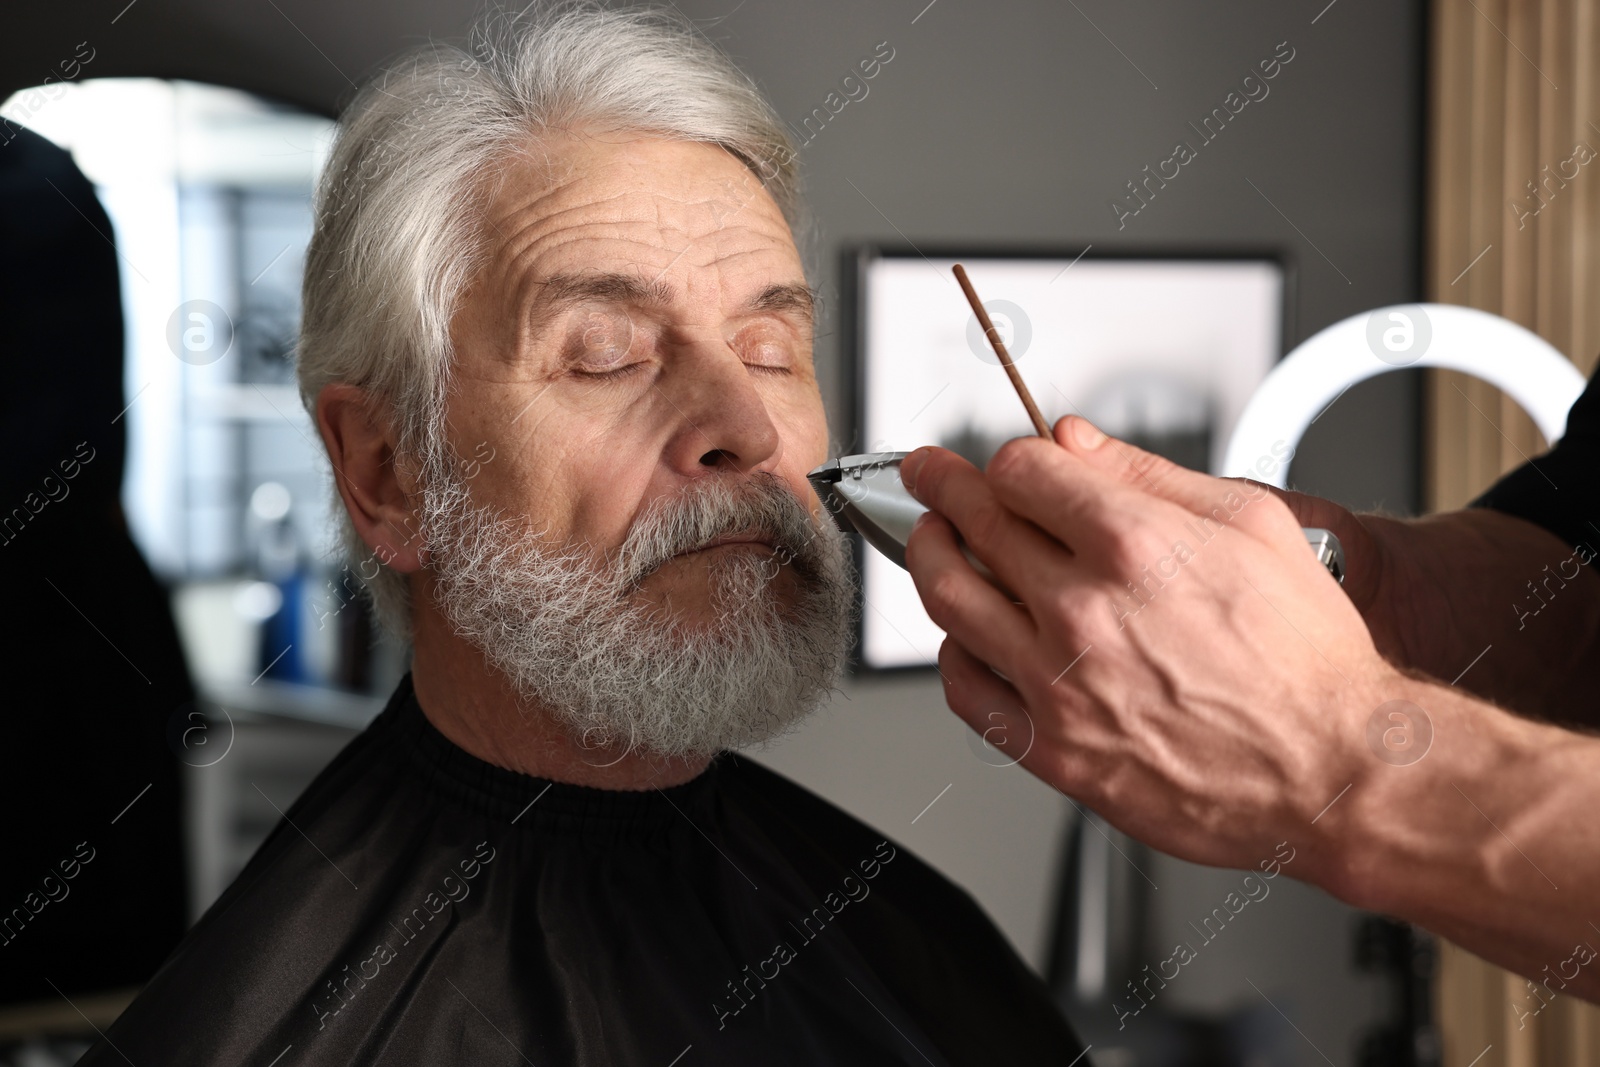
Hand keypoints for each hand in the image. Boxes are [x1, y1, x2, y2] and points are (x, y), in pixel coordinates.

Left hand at [900, 415, 1399, 872]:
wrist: (1333, 766)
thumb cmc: (1306, 655)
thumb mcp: (1252, 523)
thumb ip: (1149, 473)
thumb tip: (1074, 440)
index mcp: (1133, 544)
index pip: (1020, 472)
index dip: (1007, 459)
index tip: (1005, 464)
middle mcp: (1085, 610)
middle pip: (974, 524)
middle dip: (943, 486)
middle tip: (929, 475)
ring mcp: (1060, 683)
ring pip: (951, 600)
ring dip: (929, 557)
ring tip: (930, 541)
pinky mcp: (1054, 748)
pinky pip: (966, 689)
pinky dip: (952, 652)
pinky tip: (963, 637)